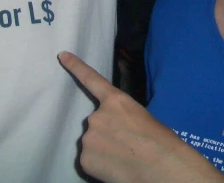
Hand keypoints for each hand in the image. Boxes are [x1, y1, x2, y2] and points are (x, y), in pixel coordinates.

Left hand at [58, 51, 223, 182]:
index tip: (62, 55)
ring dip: (103, 149)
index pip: (92, 80)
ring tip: (124, 158)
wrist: (161, 167)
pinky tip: (115, 168)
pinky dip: (99, 165)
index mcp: (116, 101)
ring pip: (92, 142)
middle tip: (126, 145)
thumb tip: (117, 127)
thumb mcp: (142, 118)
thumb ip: (122, 116)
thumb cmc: (161, 142)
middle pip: (96, 123)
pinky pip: (89, 160)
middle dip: (106, 132)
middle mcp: (97, 115)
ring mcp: (88, 137)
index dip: (75, 66)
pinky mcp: (85, 158)